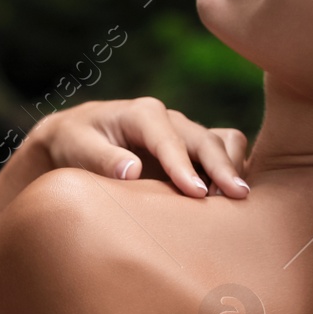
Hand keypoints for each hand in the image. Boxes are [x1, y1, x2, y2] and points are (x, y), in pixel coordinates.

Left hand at [29, 98, 249, 198]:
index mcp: (142, 114)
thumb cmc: (75, 141)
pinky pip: (223, 151)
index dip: (183, 166)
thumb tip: (132, 171)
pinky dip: (233, 169)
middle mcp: (169, 120)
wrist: (76, 138)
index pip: (169, 139)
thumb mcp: (77, 147)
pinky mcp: (191, 150)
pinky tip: (232, 197)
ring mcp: (183, 134)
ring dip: (232, 167)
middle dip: (222, 166)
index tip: (196, 193)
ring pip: (223, 141)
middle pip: (205, 139)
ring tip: (236, 199)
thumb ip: (103, 158)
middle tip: (238, 196)